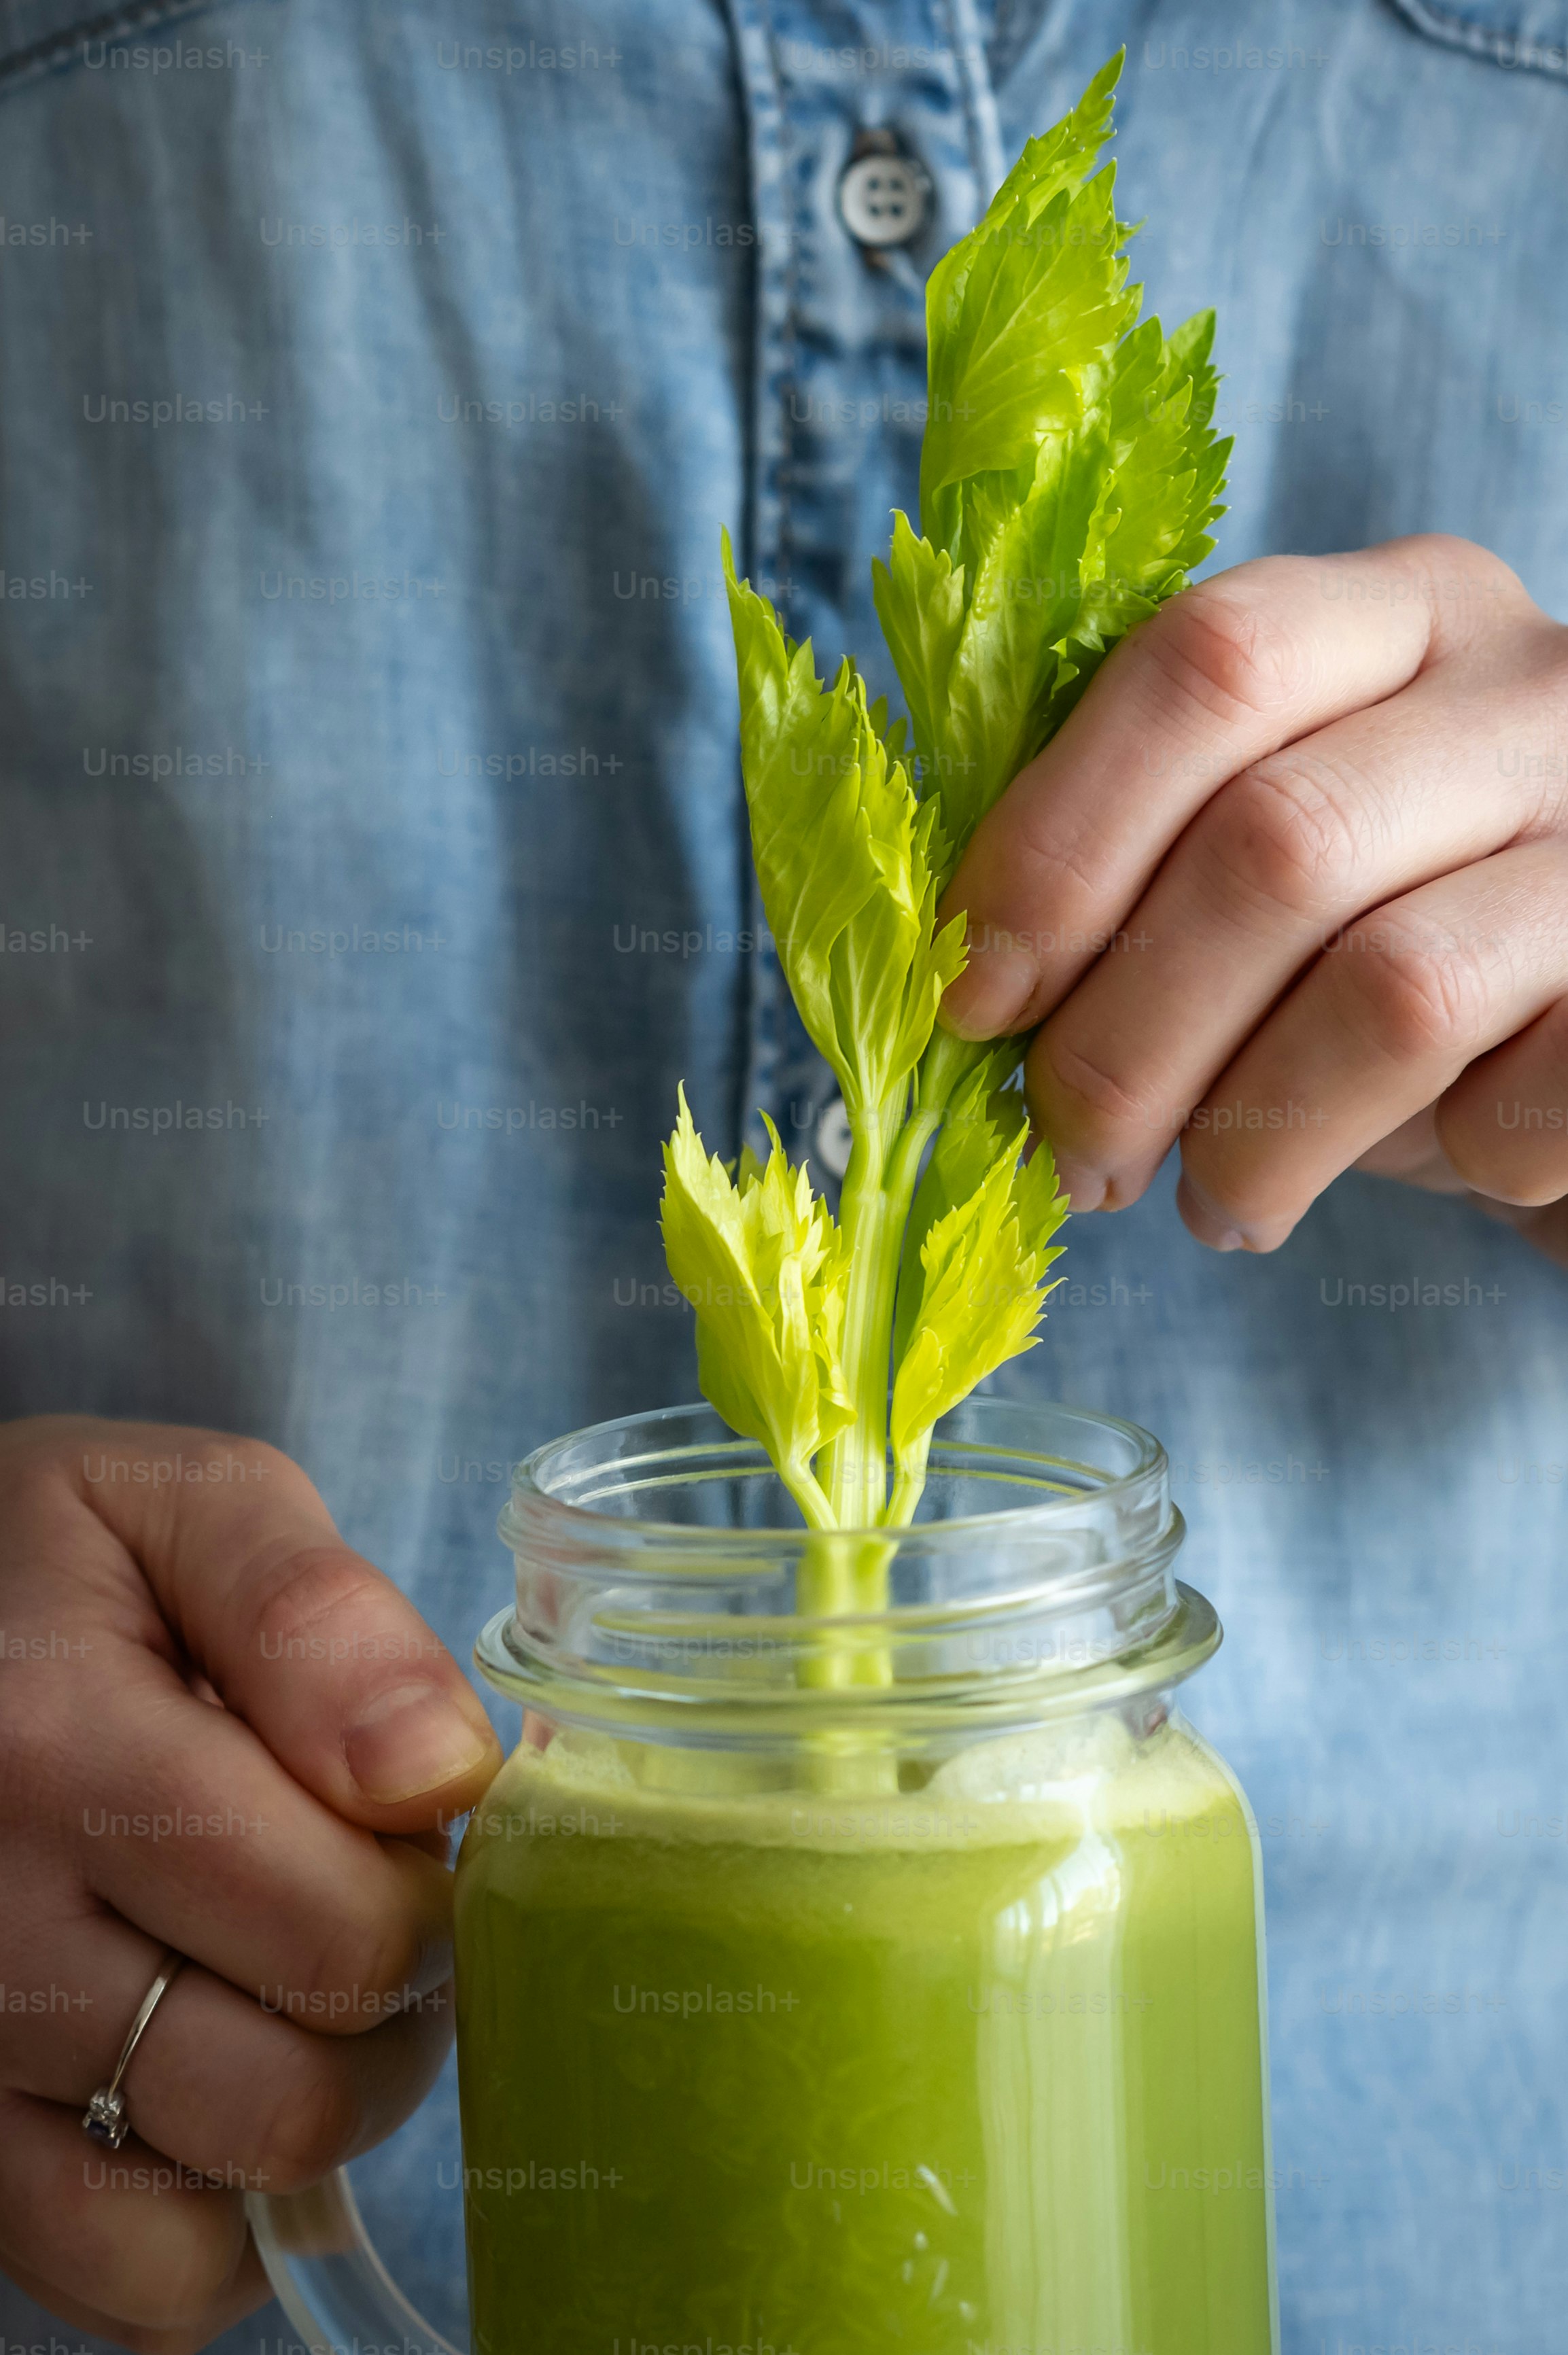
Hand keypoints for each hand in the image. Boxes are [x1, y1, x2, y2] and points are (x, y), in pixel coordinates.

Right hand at [0, 1416, 502, 2354]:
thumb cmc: (55, 1559)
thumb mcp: (184, 1503)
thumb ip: (316, 1612)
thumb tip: (437, 1773)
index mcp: (52, 1740)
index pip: (339, 1921)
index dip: (432, 1895)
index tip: (412, 1831)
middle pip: (289, 2085)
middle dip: (390, 2013)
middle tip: (373, 1915)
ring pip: (213, 2198)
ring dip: (313, 2115)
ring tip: (296, 1992)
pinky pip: (121, 2282)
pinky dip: (207, 2225)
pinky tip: (215, 2094)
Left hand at [940, 535, 1567, 1264]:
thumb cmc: (1404, 933)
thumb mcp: (1278, 846)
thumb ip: (1149, 852)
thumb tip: (967, 975)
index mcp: (1401, 613)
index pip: (1208, 661)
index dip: (1061, 840)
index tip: (975, 997)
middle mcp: (1532, 687)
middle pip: (1275, 842)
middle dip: (1128, 1034)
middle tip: (1072, 1153)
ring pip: (1390, 990)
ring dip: (1250, 1132)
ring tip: (1206, 1209)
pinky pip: (1517, 1103)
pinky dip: (1427, 1168)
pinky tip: (1400, 1180)